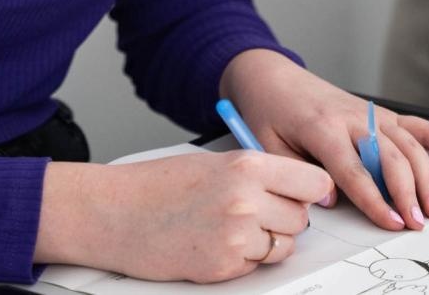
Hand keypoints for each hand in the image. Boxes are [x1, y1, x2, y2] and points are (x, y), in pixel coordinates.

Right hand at [35, 150, 330, 280]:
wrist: (115, 213)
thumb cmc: (158, 185)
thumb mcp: (214, 163)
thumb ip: (258, 173)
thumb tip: (298, 188)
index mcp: (246, 165)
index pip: (313, 182)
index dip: (310, 190)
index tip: (305, 194)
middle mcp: (247, 198)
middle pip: (302, 216)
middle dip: (285, 217)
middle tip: (256, 211)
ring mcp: (237, 235)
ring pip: (285, 244)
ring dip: (268, 241)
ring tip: (233, 227)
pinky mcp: (225, 266)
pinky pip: (258, 266)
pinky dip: (245, 259)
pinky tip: (216, 243)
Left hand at [219, 49, 428, 232]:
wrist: (271, 75)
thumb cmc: (269, 110)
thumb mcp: (268, 145)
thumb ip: (299, 174)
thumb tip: (332, 200)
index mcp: (322, 127)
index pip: (354, 170)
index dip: (375, 200)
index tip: (391, 222)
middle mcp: (353, 118)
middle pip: (389, 158)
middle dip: (407, 193)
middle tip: (418, 222)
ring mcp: (371, 113)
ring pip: (409, 144)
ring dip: (426, 176)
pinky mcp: (381, 112)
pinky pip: (417, 126)